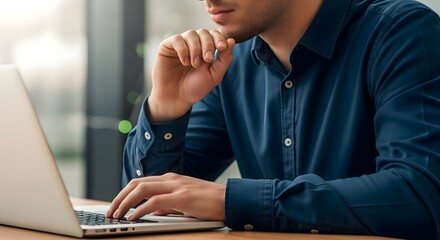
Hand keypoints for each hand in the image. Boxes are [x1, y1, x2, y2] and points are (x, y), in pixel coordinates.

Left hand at [105, 173, 225, 220]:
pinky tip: (133, 217)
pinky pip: (155, 202)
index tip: (116, 205)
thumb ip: (168, 206)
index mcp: (171, 179)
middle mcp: (171, 179)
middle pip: (137, 183)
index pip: (141, 182)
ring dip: (125, 202)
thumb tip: (153, 213)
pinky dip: (140, 209)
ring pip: (142, 189)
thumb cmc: (209, 202)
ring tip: (116, 214)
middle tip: (110, 211)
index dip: (125, 193)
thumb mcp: (185, 202)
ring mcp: (176, 186)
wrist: (230, 199)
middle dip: (120, 196)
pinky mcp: (182, 197)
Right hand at [148, 29, 234, 121]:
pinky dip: (183, 49)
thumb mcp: (214, 76)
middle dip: (208, 44)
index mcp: (206, 49)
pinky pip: (177, 39)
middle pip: (204, 32)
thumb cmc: (195, 88)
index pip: (215, 35)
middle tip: (207, 60)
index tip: (222, 48)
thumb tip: (232, 40)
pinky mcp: (167, 46)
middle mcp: (193, 44)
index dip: (219, 38)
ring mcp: (180, 44)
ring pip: (191, 34)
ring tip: (194, 64)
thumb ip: (224, 60)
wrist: (176, 98)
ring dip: (196, 49)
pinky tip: (185, 62)